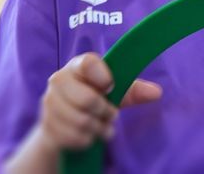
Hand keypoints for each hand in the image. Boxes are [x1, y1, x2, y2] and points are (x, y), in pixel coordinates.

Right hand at [39, 52, 161, 150]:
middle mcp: (59, 79)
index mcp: (78, 66)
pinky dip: (86, 140)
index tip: (111, 86)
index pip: (88, 63)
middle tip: (111, 115)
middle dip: (105, 112)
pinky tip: (89, 136)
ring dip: (97, 129)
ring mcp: (49, 103)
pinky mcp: (46, 124)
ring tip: (102, 127)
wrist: (64, 122)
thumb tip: (157, 92)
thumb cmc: (93, 98)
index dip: (103, 76)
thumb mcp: (115, 93)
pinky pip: (72, 137)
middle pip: (87, 99)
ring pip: (81, 121)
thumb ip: (133, 91)